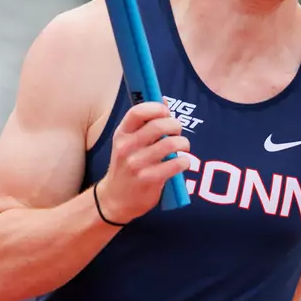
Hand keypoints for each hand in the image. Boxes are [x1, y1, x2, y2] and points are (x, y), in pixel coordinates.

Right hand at [96, 102, 191, 223]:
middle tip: (177, 132)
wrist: (116, 199)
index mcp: (121, 134)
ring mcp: (137, 164)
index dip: (157, 108)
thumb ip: (144, 123)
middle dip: (175, 125)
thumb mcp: (127, 143)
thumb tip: (163, 100)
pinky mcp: (149, 179)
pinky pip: (176, 164)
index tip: (166, 112)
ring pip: (171, 144)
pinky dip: (184, 161)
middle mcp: (127, 147)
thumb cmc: (126, 166)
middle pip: (159, 125)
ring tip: (182, 147)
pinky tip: (182, 163)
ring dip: (183, 143)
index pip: (138, 112)